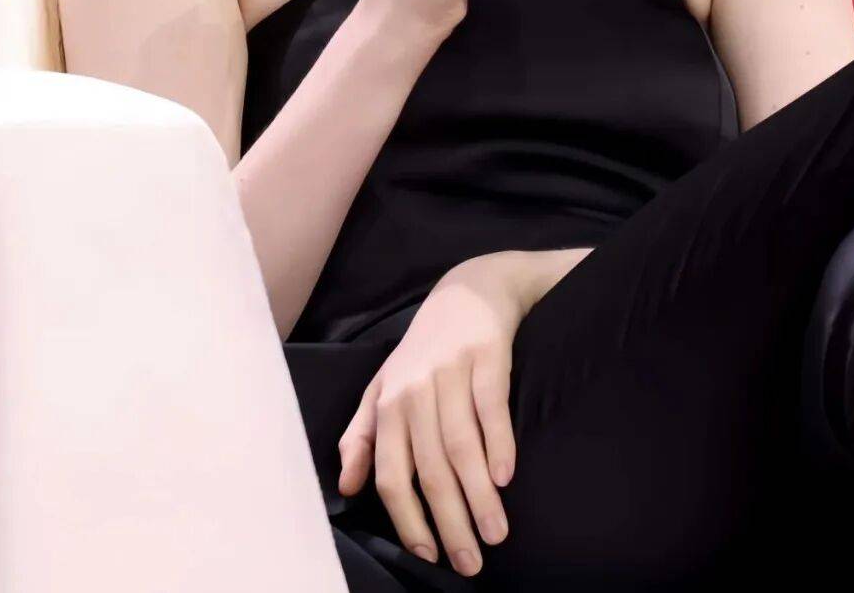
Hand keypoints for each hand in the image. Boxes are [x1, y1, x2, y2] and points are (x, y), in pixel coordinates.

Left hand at [336, 253, 528, 575]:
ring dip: (479, 496)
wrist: (470, 290)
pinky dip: (498, 444)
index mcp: (388, 403)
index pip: (391, 472)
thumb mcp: (384, 386)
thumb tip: (347, 486)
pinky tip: (506, 477)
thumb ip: (363, 435)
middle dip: (450, 522)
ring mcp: (451, 373)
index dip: (407, 517)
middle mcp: (415, 389)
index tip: (428, 554)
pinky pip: (492, 409)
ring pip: (462, 446)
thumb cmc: (423, 351)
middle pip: (430, 468)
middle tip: (470, 563)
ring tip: (496, 535)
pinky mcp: (486, 358)